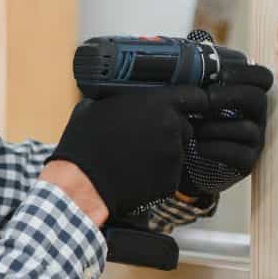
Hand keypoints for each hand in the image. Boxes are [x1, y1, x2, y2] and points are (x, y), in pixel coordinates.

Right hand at [48, 86, 208, 220]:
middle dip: (171, 132)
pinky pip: (169, 173)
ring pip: (177, 151)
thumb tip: (118, 96)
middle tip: (146, 138)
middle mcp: (172, 127)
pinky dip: (158, 174)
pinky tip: (136, 173)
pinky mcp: (170, 180)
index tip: (192, 104)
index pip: (195, 96)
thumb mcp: (96, 106)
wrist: (83, 182)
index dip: (194, 101)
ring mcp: (173, 156)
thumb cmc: (86, 143)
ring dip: (163, 154)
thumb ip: (119, 99)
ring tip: (136, 158)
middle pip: (185, 127)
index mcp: (158, 104)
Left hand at [178, 63, 273, 197]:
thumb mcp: (193, 94)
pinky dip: (215, 148)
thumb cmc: (190, 122)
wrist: (182, 163)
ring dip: (216, 125)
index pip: (262, 78)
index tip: (220, 73)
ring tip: (192, 125)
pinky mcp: (246, 164)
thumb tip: (200, 37)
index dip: (245, 73)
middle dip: (231, 96)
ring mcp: (254, 141)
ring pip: (246, 128)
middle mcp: (256, 117)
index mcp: (247, 95)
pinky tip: (197, 145)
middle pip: (258, 99)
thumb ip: (200, 69)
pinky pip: (237, 153)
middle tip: (207, 97)